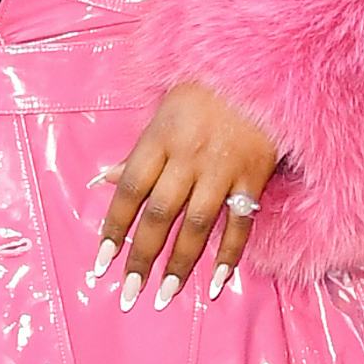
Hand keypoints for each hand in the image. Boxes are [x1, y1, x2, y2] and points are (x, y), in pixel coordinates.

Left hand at [90, 83, 278, 310]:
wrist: (262, 69)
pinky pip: (240, 223)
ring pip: (198, 224)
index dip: (114, 229)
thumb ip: (137, 153)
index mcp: (159, 140)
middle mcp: (188, 157)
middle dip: (143, 257)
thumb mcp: (162, 114)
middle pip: (160, 214)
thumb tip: (103, 181)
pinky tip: (216, 282)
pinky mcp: (253, 177)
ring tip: (165, 294)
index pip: (129, 191)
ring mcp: (222, 169)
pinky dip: (229, 254)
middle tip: (130, 293)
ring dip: (181, 263)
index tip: (102, 263)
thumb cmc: (205, 91)